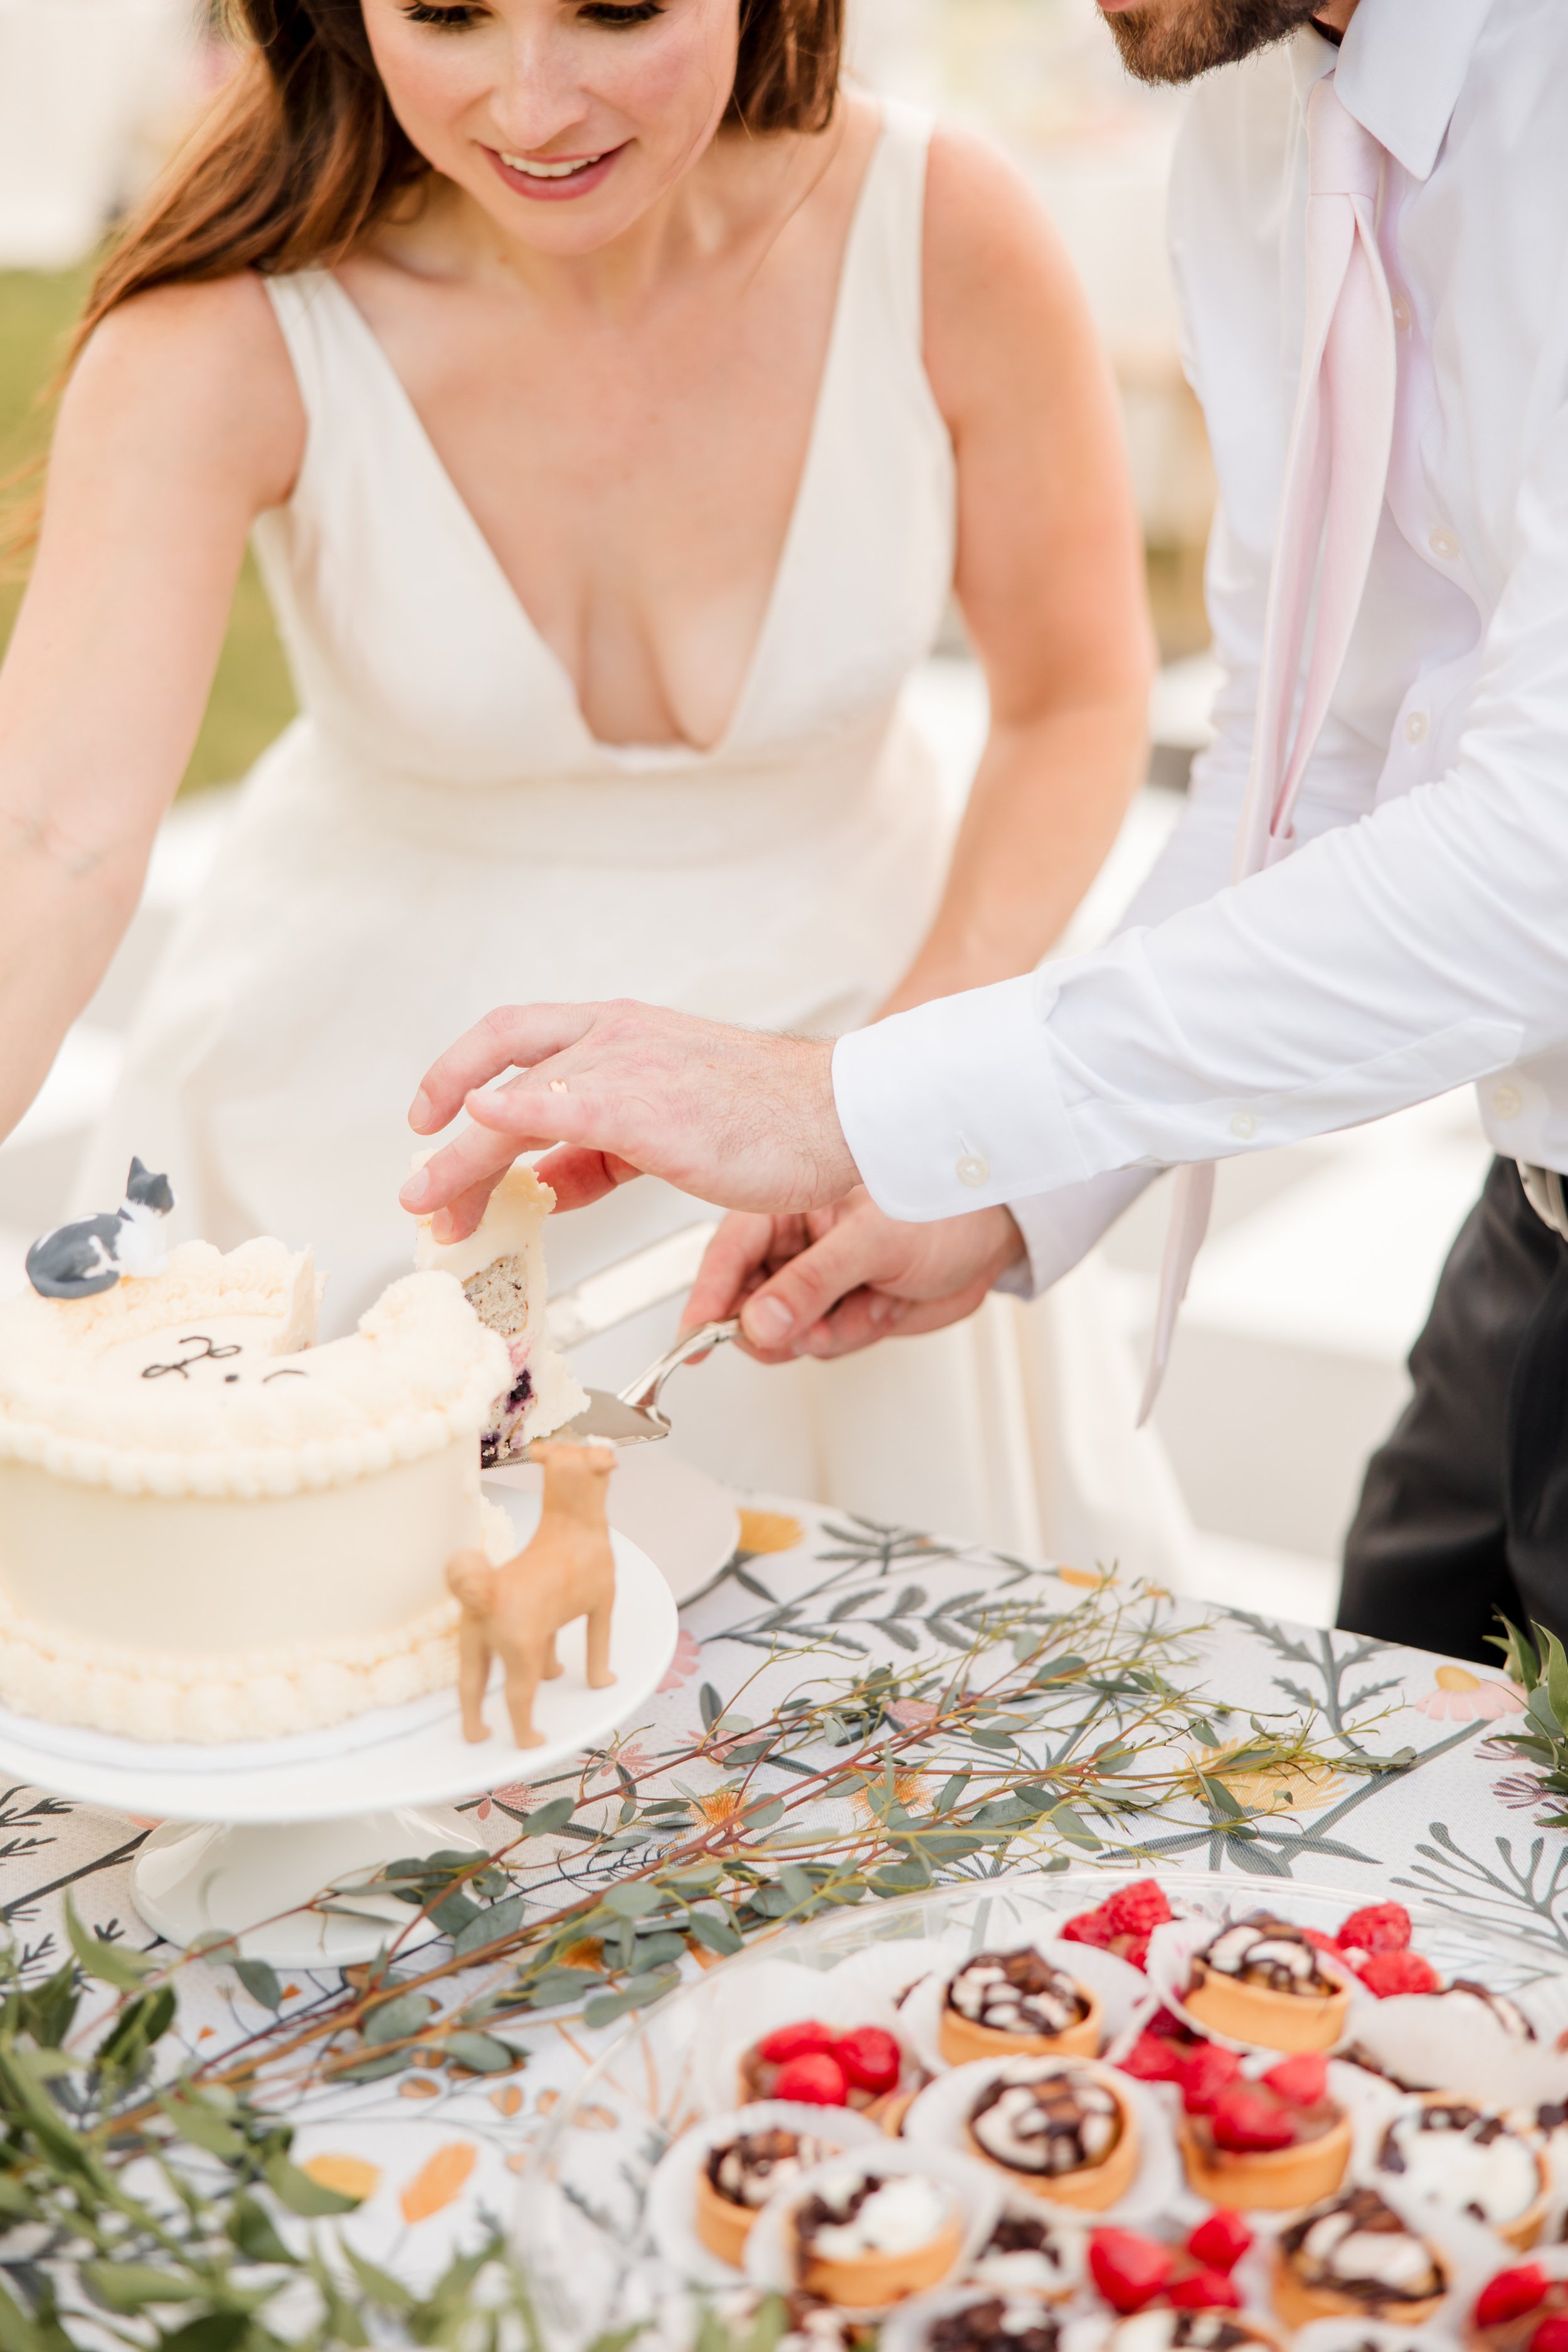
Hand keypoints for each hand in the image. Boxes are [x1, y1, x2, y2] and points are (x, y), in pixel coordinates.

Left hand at [400, 1000, 858, 1240]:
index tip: (434, 1119)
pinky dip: (511, 1117)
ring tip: (438, 1208)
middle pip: (501, 1062)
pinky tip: (480, 1131)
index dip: (461, 1072)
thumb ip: (597, 1156)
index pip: (518, 1038)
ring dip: (464, 1160)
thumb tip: (542, 1184)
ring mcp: (630, 1066)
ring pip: (517, 1102)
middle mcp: (617, 1037)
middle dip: (445, 1122)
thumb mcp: (667, 1134)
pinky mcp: (647, 1108)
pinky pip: (560, 1107)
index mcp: (624, 1031)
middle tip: (421, 1184)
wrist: (841, 1118)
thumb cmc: (773, 1125)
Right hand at [682, 1188, 1026, 1361]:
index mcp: (786, 1205)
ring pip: (785, 1332)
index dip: (706, 1302)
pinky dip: (851, 1334)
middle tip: (807, 1326)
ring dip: (825, 1331)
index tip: (693, 1341)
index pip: (727, 1256)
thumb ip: (810, 1285)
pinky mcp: (841, 1311)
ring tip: (867, 1302)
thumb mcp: (870, 1242)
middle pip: (745, 1304)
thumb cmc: (940, 1204)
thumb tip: (757, 1322)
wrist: (997, 1231)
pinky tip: (881, 1307)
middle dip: (775, 1326)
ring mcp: (816, 1281)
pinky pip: (822, 1344)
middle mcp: (793, 1244)